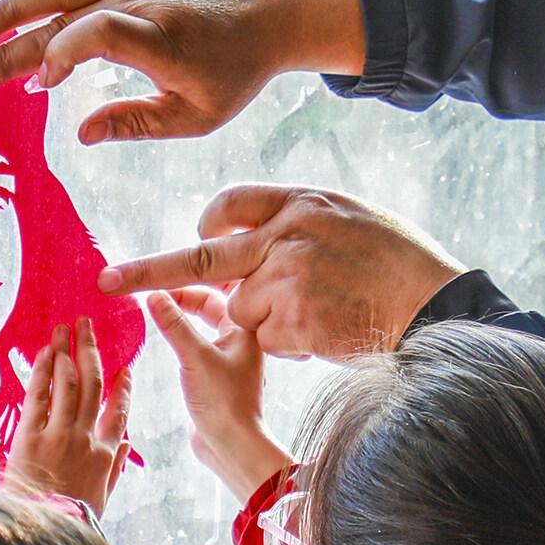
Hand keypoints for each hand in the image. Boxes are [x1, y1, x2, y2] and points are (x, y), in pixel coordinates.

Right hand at [0, 0, 364, 142]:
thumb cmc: (234, 69)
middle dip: (11, 48)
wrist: (272, 5)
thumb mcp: (199, 115)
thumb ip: (138, 123)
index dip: (62, 56)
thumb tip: (80, 135)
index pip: (98, 36)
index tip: (41, 85)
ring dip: (10, 7)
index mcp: (165, 37)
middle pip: (64, 17)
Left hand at [3, 323, 133, 512]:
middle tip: (87, 326)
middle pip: (94, 385)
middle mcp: (86, 438)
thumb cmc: (72, 519)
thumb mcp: (102, 498)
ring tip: (64, 328)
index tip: (125, 368)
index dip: (123, 387)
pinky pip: (40, 396)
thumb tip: (126, 445)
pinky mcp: (31, 436)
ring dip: (67, 350)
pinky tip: (47, 352)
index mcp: (106, 454)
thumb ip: (115, 468)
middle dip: (91, 351)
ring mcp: (59, 435)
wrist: (43, 531)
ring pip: (69, 382)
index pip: (120, 411)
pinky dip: (45, 371)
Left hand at [101, 184, 464, 358]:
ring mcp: (284, 276)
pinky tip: (330, 330)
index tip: (199, 235)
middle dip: (149, 271)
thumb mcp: (352, 220)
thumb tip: (258, 235)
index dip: (211, 224)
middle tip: (108, 281)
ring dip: (270, 322)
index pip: (232, 204)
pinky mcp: (289, 316)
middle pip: (201, 256)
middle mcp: (285, 233)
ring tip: (323, 314)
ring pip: (243, 309)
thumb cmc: (404, 265)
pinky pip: (269, 338)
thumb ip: (301, 224)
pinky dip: (292, 342)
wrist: (436, 303)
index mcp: (300, 201)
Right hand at [144, 287, 291, 501]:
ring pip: (200, 323)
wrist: (232, 445)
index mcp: (244, 328)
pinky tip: (162, 334)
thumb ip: (174, 326)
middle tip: (150, 292)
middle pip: (207, 303)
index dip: (184, 283)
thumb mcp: (195, 358)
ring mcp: (228, 355)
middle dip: (179, 295)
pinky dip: (178, 334)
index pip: (213, 291)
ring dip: (177, 315)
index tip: (155, 281)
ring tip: (151, 308)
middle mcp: (239, 337)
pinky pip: (195, 343)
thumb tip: (153, 295)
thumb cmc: (224, 403)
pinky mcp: (215, 372)